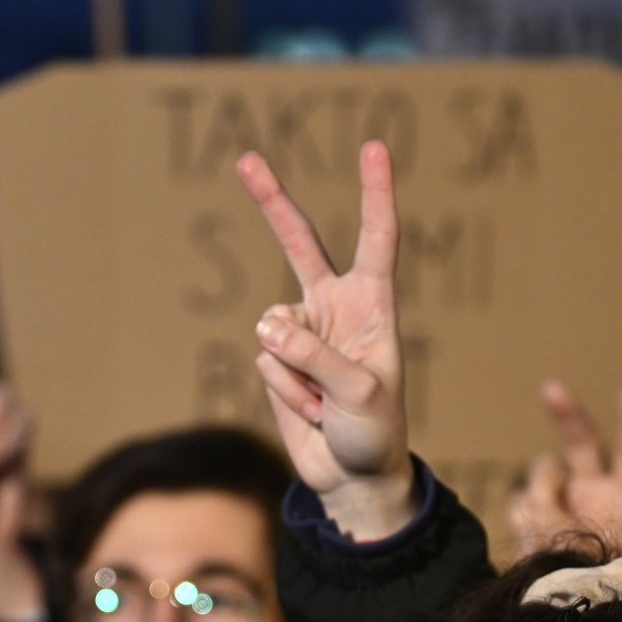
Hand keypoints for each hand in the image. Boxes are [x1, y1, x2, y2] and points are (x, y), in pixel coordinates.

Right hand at [239, 143, 417, 541]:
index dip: (375, 192)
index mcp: (373, 304)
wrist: (353, 475)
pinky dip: (286, 392)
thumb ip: (316, 356)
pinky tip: (310, 410)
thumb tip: (265, 325)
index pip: (376, 238)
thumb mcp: (358, 393)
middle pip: (300, 243)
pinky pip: (265, 362)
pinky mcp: (278, 361)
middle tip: (246, 158)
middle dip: (272, 202)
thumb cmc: (375, 431)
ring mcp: (302, 332)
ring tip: (326, 403)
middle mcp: (335, 308)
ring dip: (296, 374)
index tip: (374, 147)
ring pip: (273, 330)